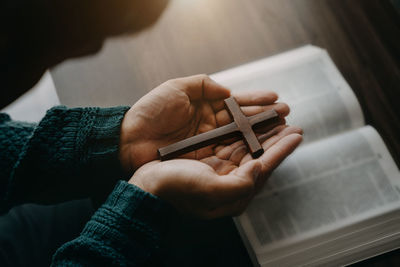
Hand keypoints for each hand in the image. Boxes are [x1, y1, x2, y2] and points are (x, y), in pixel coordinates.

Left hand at [119, 74, 289, 172]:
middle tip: (288, 115)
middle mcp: (211, 126)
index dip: (256, 101)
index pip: (236, 104)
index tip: (276, 99)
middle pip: (244, 122)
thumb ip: (202, 85)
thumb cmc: (150, 112)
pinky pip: (231, 154)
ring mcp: (210, 144)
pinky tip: (264, 149)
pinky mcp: (206, 161)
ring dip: (263, 135)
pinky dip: (248, 152)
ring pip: (242, 139)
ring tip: (284, 130)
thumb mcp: (175, 88)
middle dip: (266, 118)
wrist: (128, 140)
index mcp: (205, 107)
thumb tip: (227, 90)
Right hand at [129, 125, 301, 218]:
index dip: (282, 150)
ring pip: (247, 147)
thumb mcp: (208, 191)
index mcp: (232, 190)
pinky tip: (250, 123)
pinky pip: (231, 142)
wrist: (145, 184)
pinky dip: (243, 131)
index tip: (297, 134)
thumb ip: (240, 185)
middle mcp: (229, 180)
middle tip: (291, 123)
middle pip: (259, 155)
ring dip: (262, 132)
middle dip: (276, 138)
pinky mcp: (208, 158)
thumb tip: (260, 167)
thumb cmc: (174, 188)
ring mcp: (219, 168)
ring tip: (276, 119)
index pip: (264, 166)